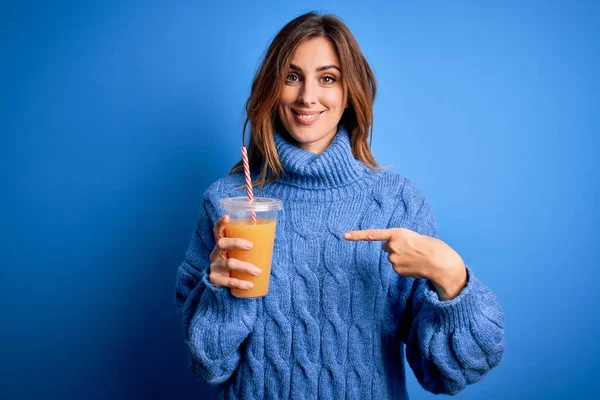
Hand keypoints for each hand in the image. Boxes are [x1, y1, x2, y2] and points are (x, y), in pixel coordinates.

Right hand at [209, 215, 261, 289]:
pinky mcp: (215, 279)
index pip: (218, 231)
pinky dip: (241, 283)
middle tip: (251, 246)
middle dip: (236, 243)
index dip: (221, 223)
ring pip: (229, 263)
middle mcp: (215, 253)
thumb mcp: (239, 253)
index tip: (227, 217)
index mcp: (221, 243)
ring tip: (258, 271)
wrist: (223, 283)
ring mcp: (215, 266)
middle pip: (222, 243)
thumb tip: (273, 235)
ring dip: (245, 267)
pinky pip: (229, 281)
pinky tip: (250, 285)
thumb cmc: (236, 262)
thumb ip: (251, 245)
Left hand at [344, 228, 466, 299]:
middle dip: (395, 247)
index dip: (358, 235)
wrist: (440, 262)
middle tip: (411, 248)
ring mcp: (393, 259)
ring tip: (416, 257)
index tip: (345, 235)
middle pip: (387, 247)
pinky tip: (415, 265)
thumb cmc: (431, 246)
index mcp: (397, 233)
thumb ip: (399, 240)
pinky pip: (397, 267)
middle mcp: (392, 246)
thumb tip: (388, 250)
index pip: (373, 234)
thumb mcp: (414, 236)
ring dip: (401, 257)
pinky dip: (404, 266)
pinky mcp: (396, 270)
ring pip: (392, 258)